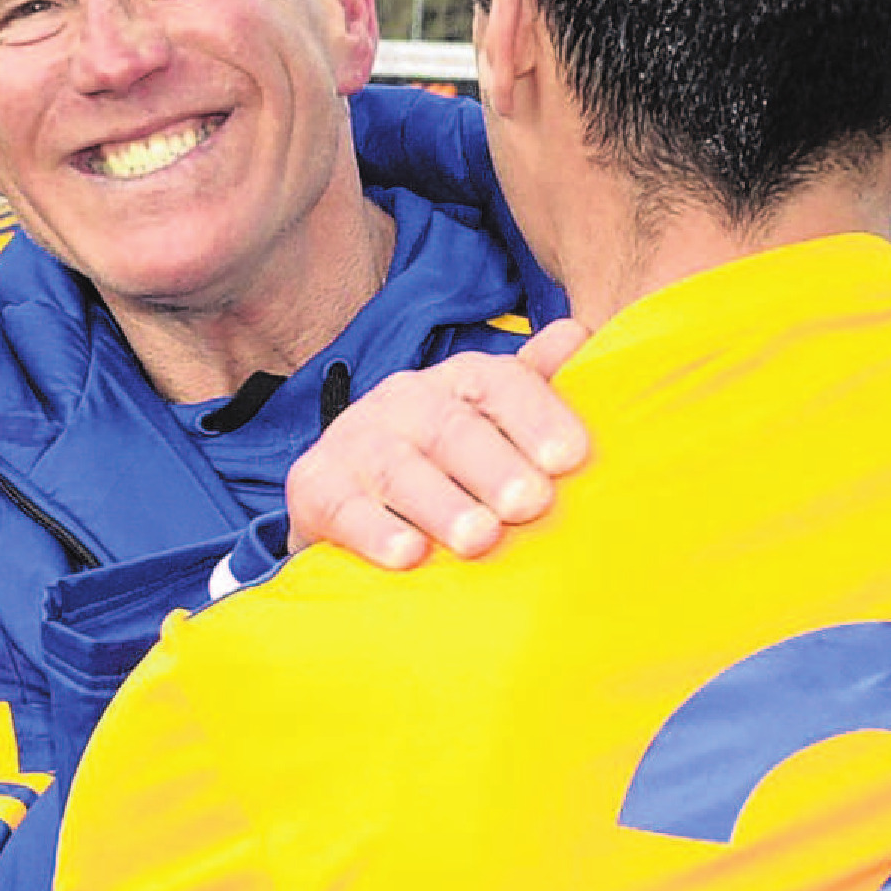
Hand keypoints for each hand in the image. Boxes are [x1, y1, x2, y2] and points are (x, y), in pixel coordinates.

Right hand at [284, 320, 592, 568]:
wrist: (351, 496)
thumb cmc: (454, 462)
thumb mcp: (499, 424)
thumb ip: (539, 387)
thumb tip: (578, 335)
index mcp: (461, 381)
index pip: (501, 384)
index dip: (538, 416)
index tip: (571, 456)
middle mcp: (405, 401)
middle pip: (451, 429)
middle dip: (494, 466)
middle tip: (530, 503)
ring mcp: (355, 441)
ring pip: (399, 470)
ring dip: (442, 505)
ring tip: (480, 538)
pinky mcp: (313, 487)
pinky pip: (343, 508)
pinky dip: (375, 532)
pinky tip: (408, 556)